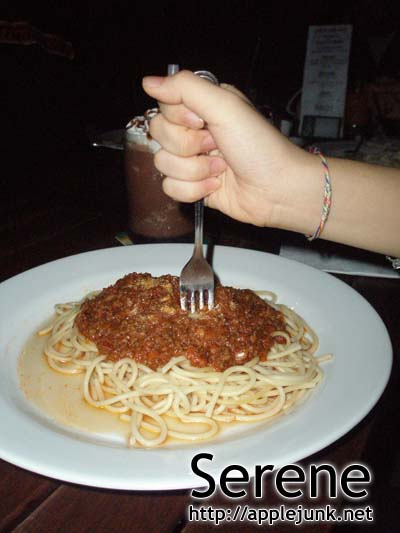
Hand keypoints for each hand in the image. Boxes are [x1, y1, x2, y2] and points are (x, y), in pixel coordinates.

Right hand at [142, 70, 313, 227]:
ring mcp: (193, 161)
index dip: (178, 118)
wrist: (276, 190)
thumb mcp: (226, 106)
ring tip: (221, 169)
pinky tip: (216, 185)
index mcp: (203, 107)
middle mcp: (195, 132)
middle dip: (188, 147)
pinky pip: (170, 188)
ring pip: (163, 164)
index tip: (201, 122)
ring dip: (194, 170)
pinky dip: (194, 190)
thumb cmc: (259, 147)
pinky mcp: (193, 187)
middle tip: (216, 146)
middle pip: (159, 136)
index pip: (163, 107)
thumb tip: (148, 82)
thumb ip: (185, 88)